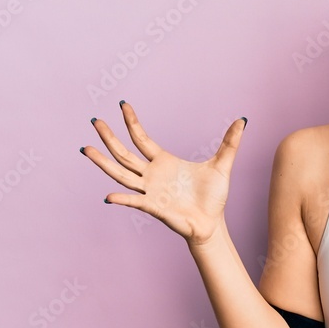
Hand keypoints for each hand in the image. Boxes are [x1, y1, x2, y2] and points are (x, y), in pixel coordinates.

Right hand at [81, 101, 246, 245]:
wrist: (212, 222)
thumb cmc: (213, 197)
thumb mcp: (222, 165)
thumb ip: (230, 143)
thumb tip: (242, 121)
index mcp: (164, 162)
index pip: (142, 139)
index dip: (132, 122)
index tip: (123, 105)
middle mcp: (152, 175)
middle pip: (124, 153)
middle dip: (109, 138)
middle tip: (94, 121)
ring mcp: (149, 191)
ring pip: (121, 173)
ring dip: (103, 162)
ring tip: (86, 148)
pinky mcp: (153, 207)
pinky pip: (134, 202)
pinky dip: (122, 199)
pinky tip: (109, 196)